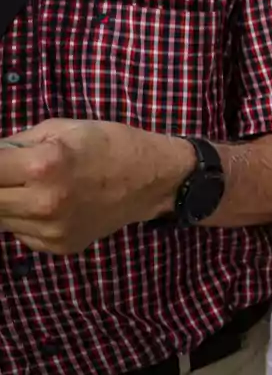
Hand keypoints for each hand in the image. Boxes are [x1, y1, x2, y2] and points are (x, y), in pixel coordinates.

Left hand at [0, 120, 190, 254]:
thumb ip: (15, 144)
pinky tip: (47, 203)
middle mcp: (43, 203)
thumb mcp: (60, 128)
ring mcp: (50, 230)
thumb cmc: (109, 144)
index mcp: (43, 165)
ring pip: (0, 219)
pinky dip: (24, 218)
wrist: (153, 179)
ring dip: (6, 201)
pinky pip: (21, 232)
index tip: (1, 161)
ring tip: (30, 186)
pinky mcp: (58, 246)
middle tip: (13, 173)